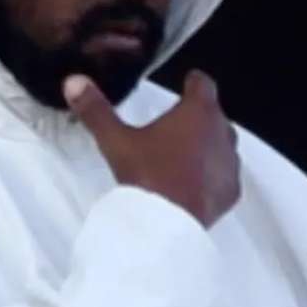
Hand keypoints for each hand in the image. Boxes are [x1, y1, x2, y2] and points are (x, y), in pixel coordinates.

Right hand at [64, 70, 240, 226]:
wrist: (165, 224)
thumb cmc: (146, 175)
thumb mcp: (115, 140)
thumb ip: (96, 109)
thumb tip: (74, 82)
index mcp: (197, 112)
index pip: (203, 84)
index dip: (194, 82)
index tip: (188, 83)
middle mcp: (221, 132)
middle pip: (213, 115)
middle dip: (198, 117)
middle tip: (176, 125)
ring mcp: (230, 163)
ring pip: (222, 144)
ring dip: (207, 145)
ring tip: (183, 154)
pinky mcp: (231, 190)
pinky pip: (225, 175)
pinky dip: (213, 175)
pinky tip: (195, 181)